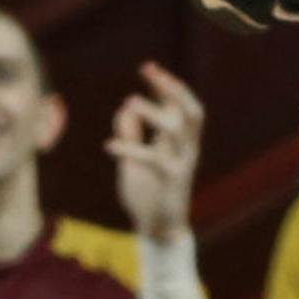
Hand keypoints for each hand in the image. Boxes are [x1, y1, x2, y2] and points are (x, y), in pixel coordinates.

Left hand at [108, 62, 205, 242]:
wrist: (159, 231)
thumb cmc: (148, 195)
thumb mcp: (136, 162)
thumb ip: (133, 135)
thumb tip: (124, 109)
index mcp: (179, 142)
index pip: (179, 105)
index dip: (166, 85)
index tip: (147, 67)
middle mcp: (186, 148)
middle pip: (190, 110)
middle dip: (172, 87)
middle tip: (149, 70)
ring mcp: (182, 163)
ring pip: (177, 129)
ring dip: (155, 112)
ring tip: (130, 100)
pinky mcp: (172, 181)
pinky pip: (154, 159)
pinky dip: (132, 149)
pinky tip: (109, 145)